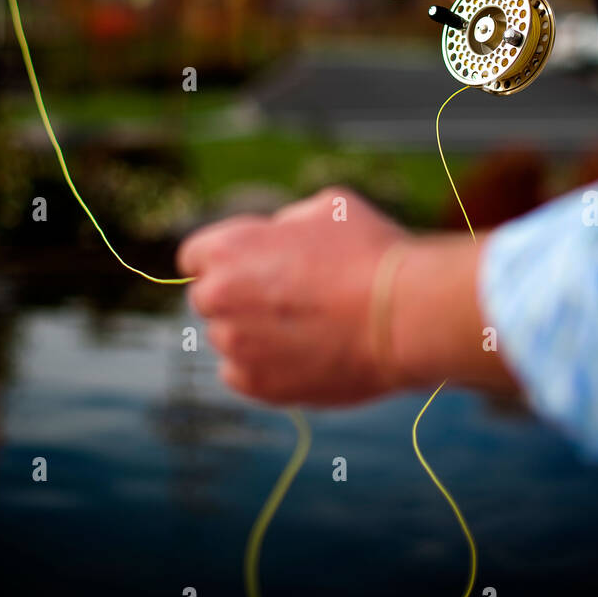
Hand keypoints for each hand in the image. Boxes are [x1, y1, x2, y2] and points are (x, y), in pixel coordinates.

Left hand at [176, 187, 406, 405]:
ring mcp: (236, 348)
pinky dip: (264, 365)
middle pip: (209, 298)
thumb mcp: (325, 209)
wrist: (403, 316)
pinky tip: (303, 351)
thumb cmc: (368, 253)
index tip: (253, 263)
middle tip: (285, 294)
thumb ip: (284, 225)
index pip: (194, 256)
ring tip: (307, 325)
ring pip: (229, 337)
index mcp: (226, 250)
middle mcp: (219, 300)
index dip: (226, 257)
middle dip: (237, 295)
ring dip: (253, 332)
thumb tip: (277, 239)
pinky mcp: (259, 387)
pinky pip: (242, 374)